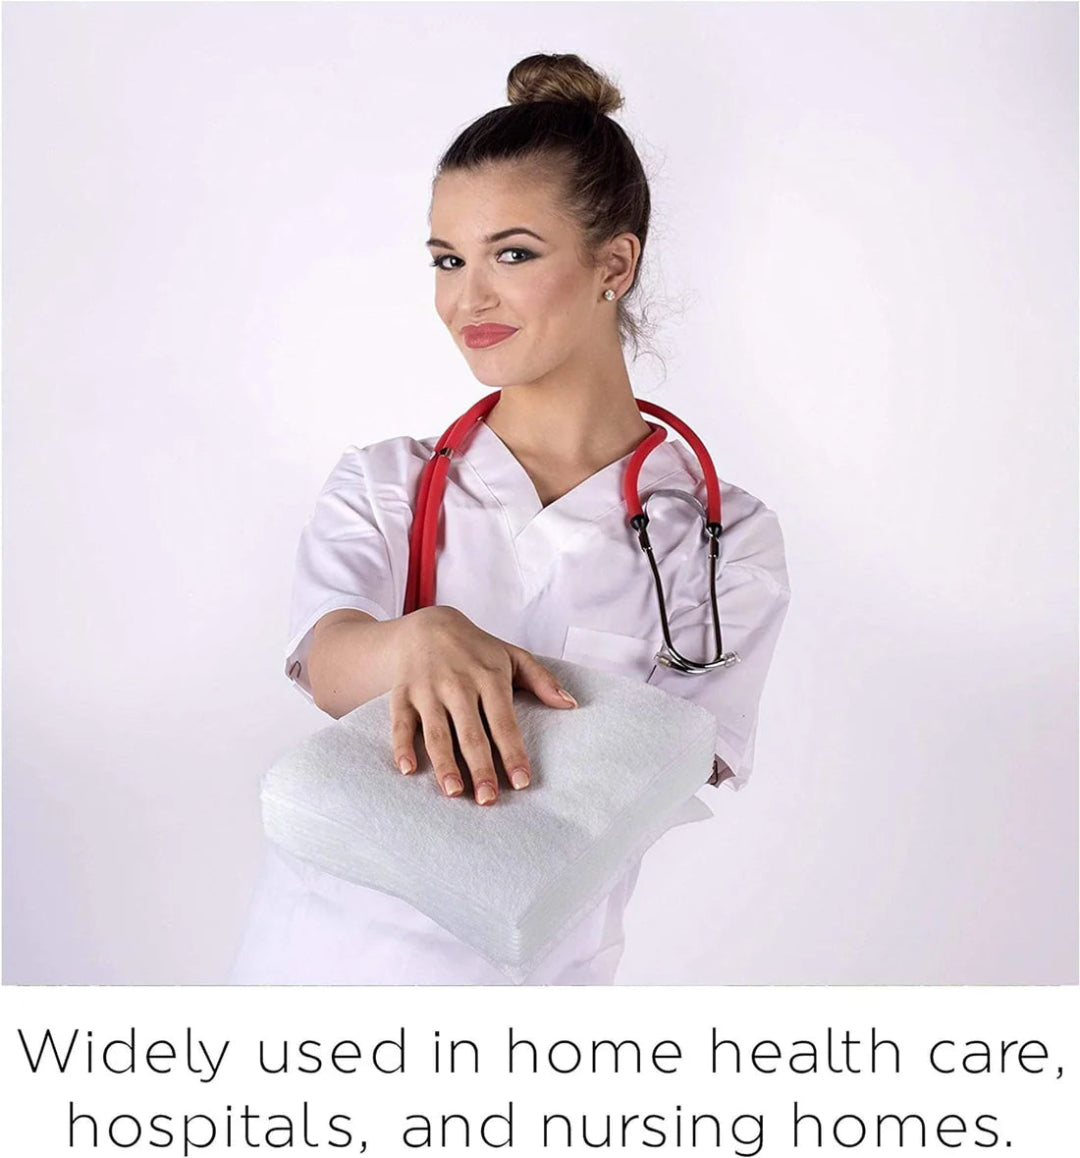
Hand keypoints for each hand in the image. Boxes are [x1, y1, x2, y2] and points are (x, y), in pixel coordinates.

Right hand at [388, 605, 576, 804]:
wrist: (427, 625)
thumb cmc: (476, 648)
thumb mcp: (512, 656)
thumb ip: (542, 680)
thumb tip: (570, 704)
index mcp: (489, 677)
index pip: (504, 722)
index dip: (513, 753)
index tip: (522, 782)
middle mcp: (458, 685)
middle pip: (471, 733)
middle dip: (480, 768)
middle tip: (488, 799)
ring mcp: (428, 689)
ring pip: (436, 732)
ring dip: (444, 763)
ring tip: (454, 792)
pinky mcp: (402, 693)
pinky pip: (400, 722)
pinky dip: (401, 746)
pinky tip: (407, 770)